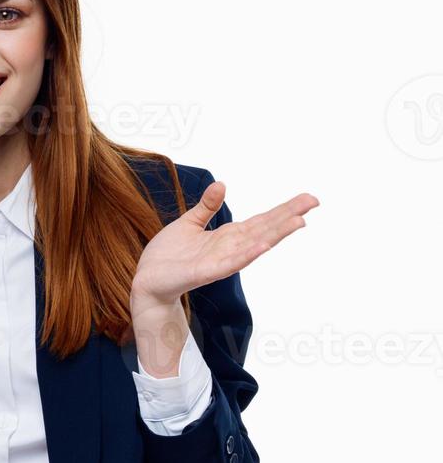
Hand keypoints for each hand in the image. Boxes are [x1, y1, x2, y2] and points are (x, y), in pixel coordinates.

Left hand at [132, 181, 317, 310]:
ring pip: (254, 244)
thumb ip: (206, 206)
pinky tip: (264, 245)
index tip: (308, 199)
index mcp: (227, 236)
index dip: (284, 209)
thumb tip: (222, 184)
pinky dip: (248, 254)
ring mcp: (221, 260)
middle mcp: (230, 247)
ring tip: (298, 221)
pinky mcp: (207, 272)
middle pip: (265, 229)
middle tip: (314, 202)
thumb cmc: (169, 255)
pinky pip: (231, 263)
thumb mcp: (189, 223)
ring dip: (276, 233)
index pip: (262, 220)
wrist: (148, 279)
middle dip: (288, 216)